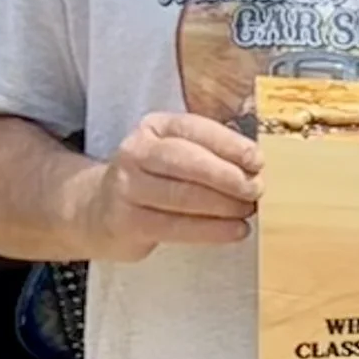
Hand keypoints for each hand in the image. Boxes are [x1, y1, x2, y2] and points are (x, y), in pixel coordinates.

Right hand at [83, 111, 263, 261]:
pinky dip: (212, 230)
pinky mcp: (126, 222)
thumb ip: (212, 153)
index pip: (194, 129)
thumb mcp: (178, 153)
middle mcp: (135, 153)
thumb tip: (257, 168)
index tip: (257, 160)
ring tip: (248, 210)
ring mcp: (126, 188)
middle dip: (227, 177)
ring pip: (182, 196)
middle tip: (256, 189)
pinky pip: (176, 227)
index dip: (229, 145)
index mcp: (155, 127)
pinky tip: (235, 231)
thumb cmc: (156, 178)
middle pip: (186, 162)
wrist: (100, 210)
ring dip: (223, 205)